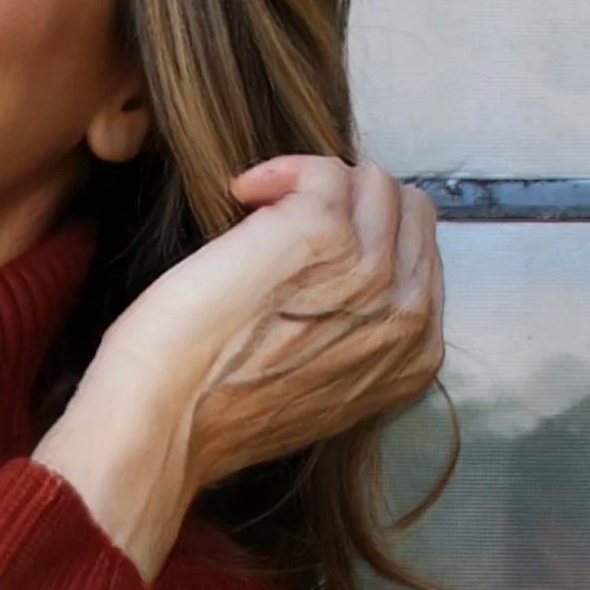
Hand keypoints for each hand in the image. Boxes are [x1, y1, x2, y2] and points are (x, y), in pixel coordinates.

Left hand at [35, 155, 443, 577]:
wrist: (170, 420)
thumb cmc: (220, 411)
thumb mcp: (321, 385)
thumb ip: (355, 336)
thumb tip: (341, 281)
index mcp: (416, 354)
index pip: (419, 256)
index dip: (367, 238)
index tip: (313, 248)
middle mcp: (408, 313)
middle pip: (407, 210)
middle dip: (350, 204)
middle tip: (285, 227)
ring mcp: (372, 270)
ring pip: (372, 183)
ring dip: (314, 188)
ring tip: (258, 216)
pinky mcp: (324, 232)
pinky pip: (321, 169)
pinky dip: (278, 173)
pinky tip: (241, 197)